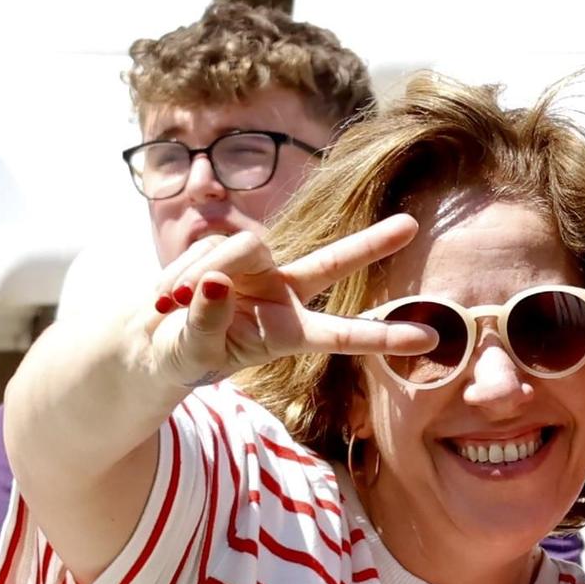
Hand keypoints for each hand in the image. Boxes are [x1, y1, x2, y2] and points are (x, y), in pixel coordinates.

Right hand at [145, 214, 439, 387]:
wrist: (153, 340)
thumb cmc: (183, 358)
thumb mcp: (194, 354)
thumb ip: (206, 323)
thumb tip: (216, 283)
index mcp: (287, 333)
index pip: (343, 334)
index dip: (385, 336)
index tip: (431, 340)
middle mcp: (281, 295)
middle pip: (333, 264)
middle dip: (371, 244)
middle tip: (412, 225)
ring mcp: (256, 270)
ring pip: (244, 248)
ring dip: (202, 275)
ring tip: (174, 305)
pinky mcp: (227, 250)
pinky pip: (208, 248)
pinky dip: (183, 274)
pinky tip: (170, 295)